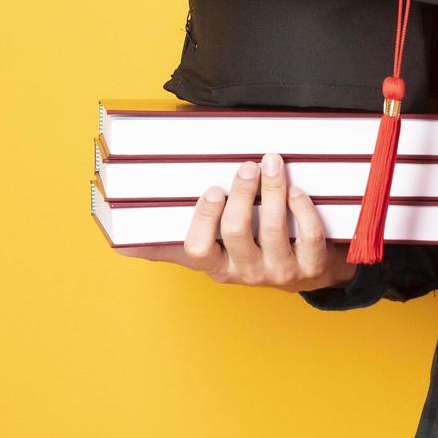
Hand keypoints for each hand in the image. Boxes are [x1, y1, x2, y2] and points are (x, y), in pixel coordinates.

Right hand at [113, 151, 359, 292]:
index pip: (198, 249)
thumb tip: (124, 244)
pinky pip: (309, 237)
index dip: (203, 219)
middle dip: (242, 194)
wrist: (308, 274)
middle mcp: (246, 272)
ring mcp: (280, 272)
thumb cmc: (252, 254)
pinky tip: (297, 190)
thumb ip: (172, 245)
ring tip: (273, 163)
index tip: (212, 189)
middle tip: (247, 165)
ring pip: (275, 230)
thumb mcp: (212, 254)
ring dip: (274, 191)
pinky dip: (304, 209)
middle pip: (237, 232)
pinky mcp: (312, 268)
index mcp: (217, 266)